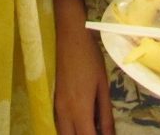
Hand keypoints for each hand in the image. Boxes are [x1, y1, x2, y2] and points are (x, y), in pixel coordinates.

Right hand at [54, 0, 114, 134]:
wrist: (69, 35)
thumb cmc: (90, 57)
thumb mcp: (102, 86)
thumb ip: (106, 114)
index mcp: (80, 109)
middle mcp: (64, 112)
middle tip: (98, 132)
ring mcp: (56, 105)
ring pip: (63, 133)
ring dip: (76, 134)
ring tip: (92, 127)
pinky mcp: (53, 98)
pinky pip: (60, 123)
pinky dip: (70, 128)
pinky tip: (82, 121)